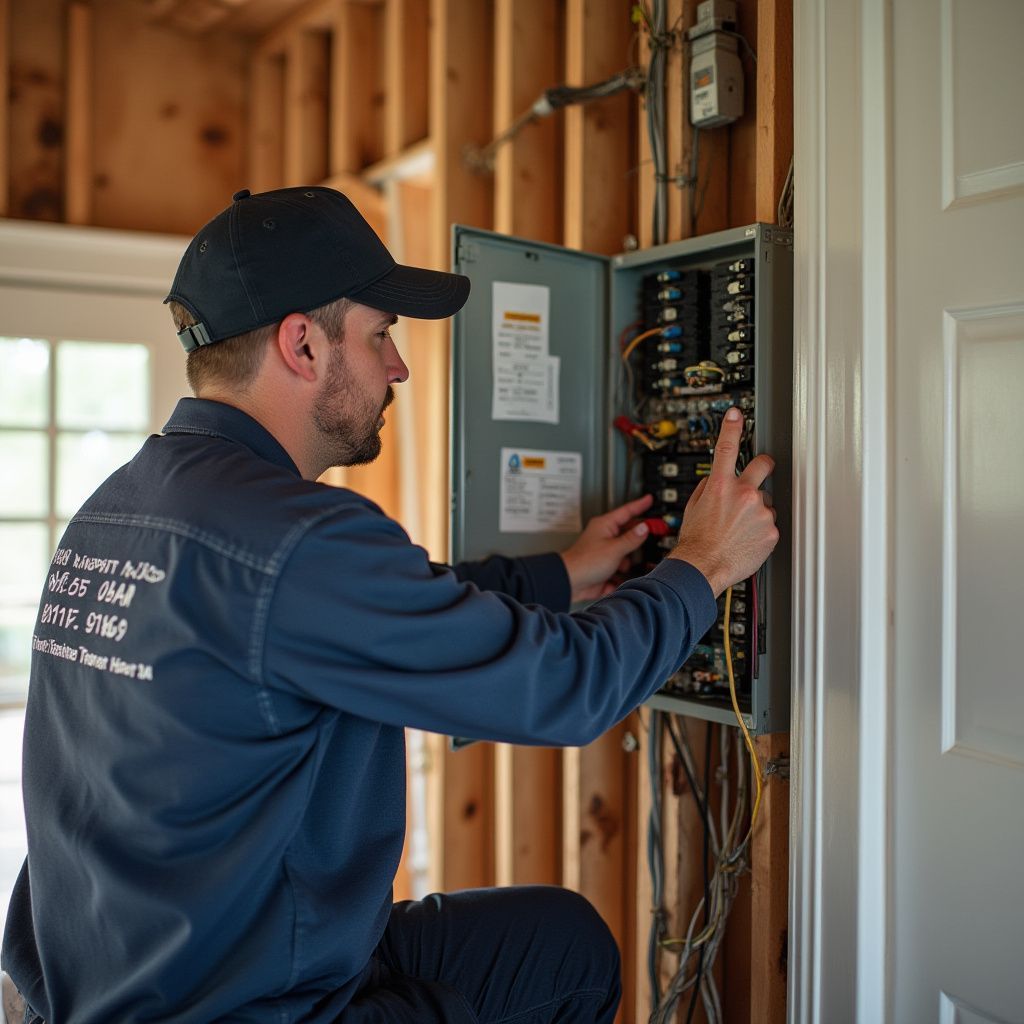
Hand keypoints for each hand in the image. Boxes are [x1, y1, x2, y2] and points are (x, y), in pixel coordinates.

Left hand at [561, 493, 654, 601]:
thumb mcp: (615, 548)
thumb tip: (644, 528)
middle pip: (628, 534)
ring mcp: (605, 553)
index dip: (639, 505)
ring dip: (626, 563)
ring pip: (626, 555)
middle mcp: (604, 537)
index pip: (626, 511)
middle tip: (647, 543)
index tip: (649, 499)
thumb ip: (632, 538)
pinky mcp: (605, 568)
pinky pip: (619, 571)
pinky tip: (616, 578)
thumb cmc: (584, 562)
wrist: (570, 582)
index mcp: (605, 525)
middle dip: (635, 543)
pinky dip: (620, 576)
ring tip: (621, 567)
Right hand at [669, 408, 778, 595]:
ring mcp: (760, 512)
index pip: (726, 448)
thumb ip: (707, 487)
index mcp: (719, 486)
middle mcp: (743, 494)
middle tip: (763, 469)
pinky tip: (747, 539)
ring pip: (765, 502)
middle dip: (764, 464)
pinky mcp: (771, 530)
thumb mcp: (693, 507)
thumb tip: (716, 479)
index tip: (737, 415)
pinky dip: (761, 530)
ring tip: (741, 528)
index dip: (732, 427)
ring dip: (757, 510)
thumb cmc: (696, 541)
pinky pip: (770, 524)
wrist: (703, 566)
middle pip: (764, 465)